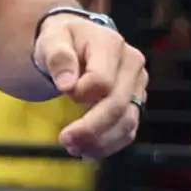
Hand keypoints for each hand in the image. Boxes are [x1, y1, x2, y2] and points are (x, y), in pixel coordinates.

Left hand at [32, 5, 146, 158]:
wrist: (77, 43)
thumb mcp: (52, 40)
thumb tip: (67, 85)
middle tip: (65, 141)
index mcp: (111, 44)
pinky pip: (128, 131)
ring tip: (73, 148)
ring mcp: (137, 85)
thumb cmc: (63, 40)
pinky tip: (87, 150)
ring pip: (127, 123)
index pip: (102, 80)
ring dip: (100, 142)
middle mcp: (132, 64)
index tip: (62, 92)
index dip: (80, 94)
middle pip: (118, 105)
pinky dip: (108, 145)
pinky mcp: (136, 103)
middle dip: (91, 128)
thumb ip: (58, 57)